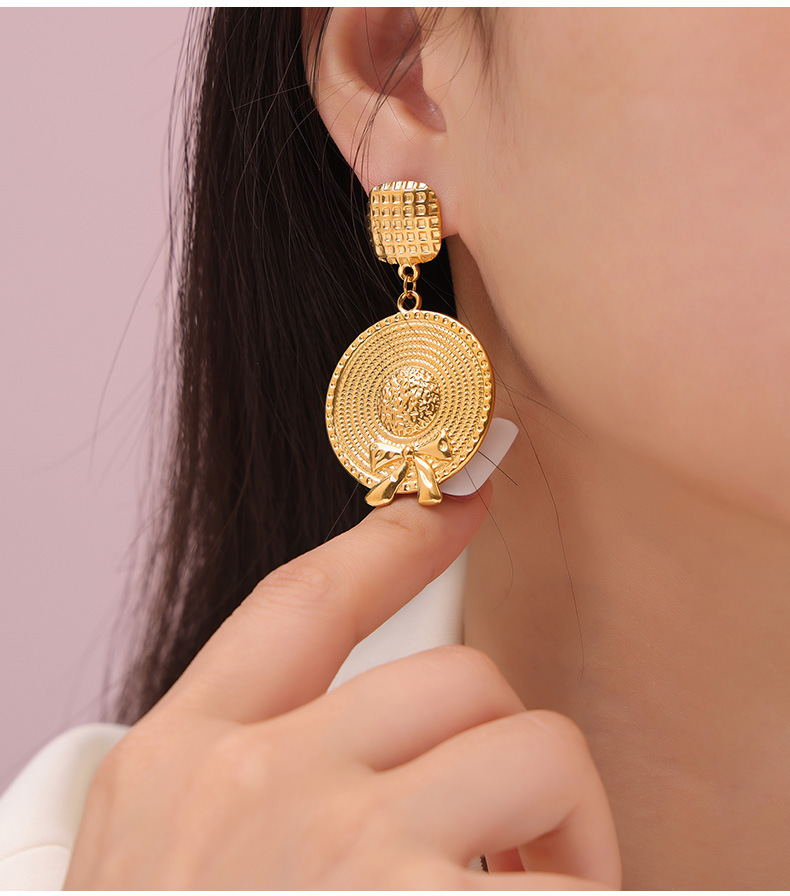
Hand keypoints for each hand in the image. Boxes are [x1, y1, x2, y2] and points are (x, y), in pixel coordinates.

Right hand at [63, 485, 621, 888]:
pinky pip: (571, 872)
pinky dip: (579, 895)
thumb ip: (262, 780)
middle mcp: (257, 786)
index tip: (461, 499)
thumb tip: (405, 730)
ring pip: (528, 744)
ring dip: (559, 824)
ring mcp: (344, 854)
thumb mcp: (170, 868)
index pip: (304, 602)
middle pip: (454, 675)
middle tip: (510, 840)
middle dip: (502, 744)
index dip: (391, 541)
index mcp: (181, 763)